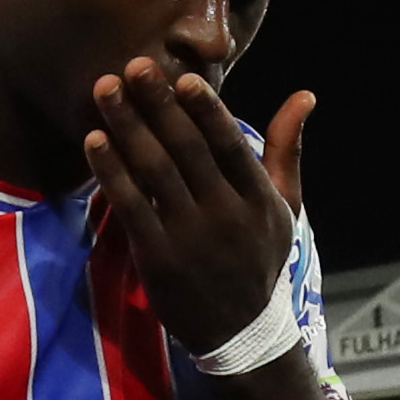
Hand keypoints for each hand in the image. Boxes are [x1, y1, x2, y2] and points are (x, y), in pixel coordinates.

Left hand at [86, 66, 306, 355]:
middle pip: (186, 149)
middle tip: (132, 67)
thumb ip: (287, 149)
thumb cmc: (260, 259)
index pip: (230, 144)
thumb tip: (305, 95)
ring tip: (104, 90)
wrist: (240, 332)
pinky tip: (94, 141)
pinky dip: (111, 171)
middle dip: (157, 104)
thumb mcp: (285, 207)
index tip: (184, 77)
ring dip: (127, 126)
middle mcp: (226, 214)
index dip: (207, 110)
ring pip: (154, 171)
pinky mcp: (157, 257)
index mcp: (258, 198)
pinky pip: (130, 205)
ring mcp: (190, 237)